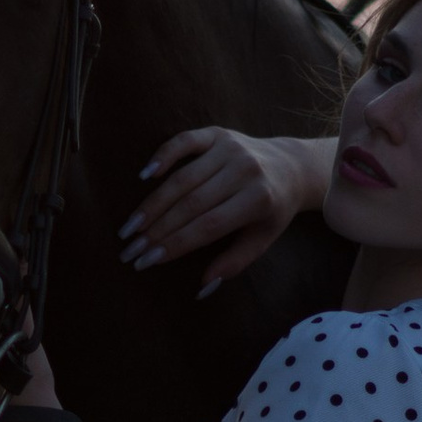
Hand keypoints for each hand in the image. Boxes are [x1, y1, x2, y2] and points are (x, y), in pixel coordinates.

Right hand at [119, 127, 328, 294]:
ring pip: (182, 178)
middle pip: (191, 204)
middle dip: (157, 229)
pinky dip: (163, 156)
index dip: (175, 244)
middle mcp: (244, 171)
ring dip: (152, 204)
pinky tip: (144, 177)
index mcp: (258, 200)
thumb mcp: (262, 239)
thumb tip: (202, 287)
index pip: (207, 226)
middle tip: (130, 249)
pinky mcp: (217, 134)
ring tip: (130, 226)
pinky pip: (184, 141)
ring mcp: (230, 148)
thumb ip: (234, 262)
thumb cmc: (272, 210)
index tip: (147, 260)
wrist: (292, 166)